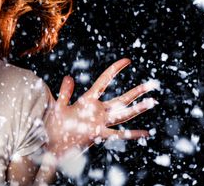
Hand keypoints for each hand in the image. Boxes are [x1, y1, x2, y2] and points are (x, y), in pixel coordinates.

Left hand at [44, 58, 158, 157]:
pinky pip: (117, 133)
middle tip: (151, 85)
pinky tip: (145, 133)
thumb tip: (69, 76)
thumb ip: (65, 93)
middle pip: (121, 99)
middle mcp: (97, 111)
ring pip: (123, 114)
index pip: (104, 81)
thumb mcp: (59, 106)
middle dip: (136, 92)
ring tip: (152, 102)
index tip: (127, 60)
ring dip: (138, 109)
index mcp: (88, 100)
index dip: (115, 70)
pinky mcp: (97, 134)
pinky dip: (131, 134)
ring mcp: (99, 123)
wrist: (51, 143)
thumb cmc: (54, 125)